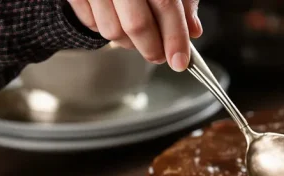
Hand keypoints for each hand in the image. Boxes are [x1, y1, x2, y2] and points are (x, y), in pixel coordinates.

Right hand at [67, 0, 201, 71]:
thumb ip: (183, 2)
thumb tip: (193, 30)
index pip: (165, 7)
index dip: (175, 39)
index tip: (180, 61)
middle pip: (137, 25)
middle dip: (152, 49)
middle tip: (159, 56)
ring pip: (112, 31)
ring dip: (129, 42)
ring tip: (137, 34)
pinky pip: (90, 23)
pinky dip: (107, 29)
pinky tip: (116, 19)